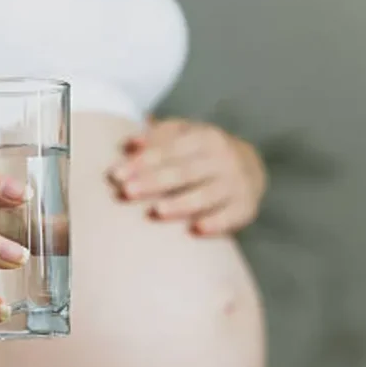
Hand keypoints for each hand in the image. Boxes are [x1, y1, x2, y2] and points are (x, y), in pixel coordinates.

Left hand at [107, 119, 266, 235]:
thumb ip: (156, 137)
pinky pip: (230, 216)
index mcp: (204, 138)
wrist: (250, 168)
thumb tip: (129, 143)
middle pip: (183, 172)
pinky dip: (216, 223)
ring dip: (181, 203)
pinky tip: (196, 230)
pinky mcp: (245, 207)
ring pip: (205, 195)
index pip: (169, 150)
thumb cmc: (201, 153)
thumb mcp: (183, 136)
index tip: (116, 175)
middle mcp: (223, 158)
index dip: (142, 162)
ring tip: (156, 212)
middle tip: (126, 192)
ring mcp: (236, 183)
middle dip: (154, 182)